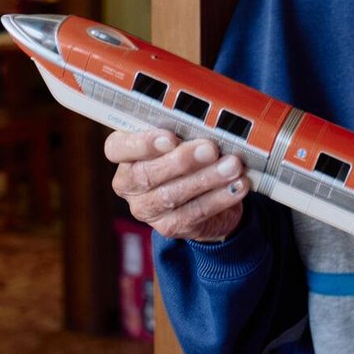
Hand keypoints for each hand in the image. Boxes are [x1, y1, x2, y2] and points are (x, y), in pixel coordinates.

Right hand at [105, 130, 247, 242]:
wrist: (209, 197)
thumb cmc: (192, 158)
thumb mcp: (184, 140)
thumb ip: (185, 132)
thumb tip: (207, 125)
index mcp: (126, 156)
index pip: (116, 148)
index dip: (141, 144)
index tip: (170, 138)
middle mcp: (129, 185)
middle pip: (146, 174)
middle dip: (182, 161)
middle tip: (210, 149)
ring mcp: (147, 209)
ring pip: (171, 195)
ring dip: (206, 178)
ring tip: (232, 166)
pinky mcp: (169, 227)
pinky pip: (194, 213)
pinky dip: (219, 198)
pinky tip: (237, 186)